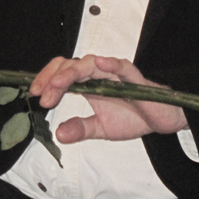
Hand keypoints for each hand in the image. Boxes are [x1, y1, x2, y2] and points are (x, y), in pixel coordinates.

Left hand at [30, 55, 187, 143]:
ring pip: (90, 64)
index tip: (34, 95)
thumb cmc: (134, 117)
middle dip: (52, 78)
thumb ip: (81, 129)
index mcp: (88, 83)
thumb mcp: (102, 129)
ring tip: (57, 84)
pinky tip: (100, 63)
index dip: (46, 80)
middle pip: (70, 65)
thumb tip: (58, 135)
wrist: (164, 120)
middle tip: (41, 95)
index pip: (62, 73)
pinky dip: (111, 64)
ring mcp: (116, 74)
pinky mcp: (136, 79)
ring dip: (71, 72)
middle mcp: (99, 74)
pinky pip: (123, 67)